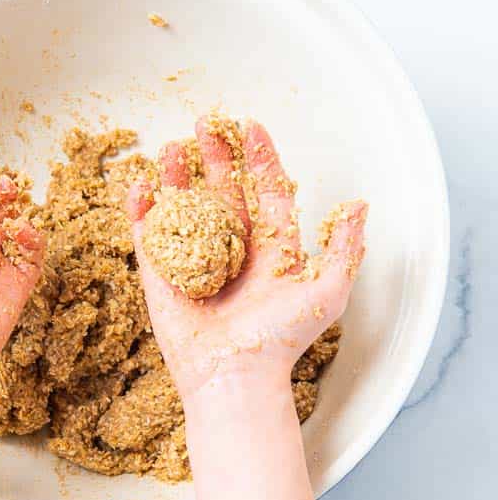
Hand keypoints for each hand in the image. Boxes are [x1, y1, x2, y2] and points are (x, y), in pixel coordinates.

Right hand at [126, 117, 366, 405]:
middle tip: (204, 123)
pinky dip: (142, 211)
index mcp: (270, 249)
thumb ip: (344, 247)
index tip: (250, 126)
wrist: (235, 377)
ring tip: (170, 147)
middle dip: (212, 156)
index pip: (264, 192)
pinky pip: (149, 237)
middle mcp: (232, 252)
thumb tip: (360, 204)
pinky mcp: (162, 279)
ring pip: (184, 208)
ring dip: (176, 176)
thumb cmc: (282, 339)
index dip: (258, 158)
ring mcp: (194, 263)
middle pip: (220, 191)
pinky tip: (140, 187)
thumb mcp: (327, 291)